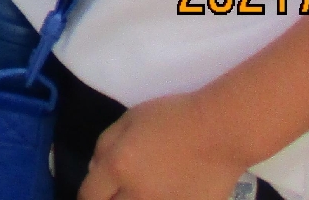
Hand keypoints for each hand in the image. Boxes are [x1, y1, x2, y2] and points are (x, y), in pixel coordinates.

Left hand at [77, 93, 250, 199]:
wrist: (220, 132)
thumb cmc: (172, 118)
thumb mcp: (129, 119)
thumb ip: (105, 145)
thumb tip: (95, 170)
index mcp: (117, 167)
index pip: (89, 196)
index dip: (88, 195)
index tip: (95, 192)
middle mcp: (136, 195)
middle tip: (116, 191)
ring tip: (142, 190)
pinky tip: (166, 191)